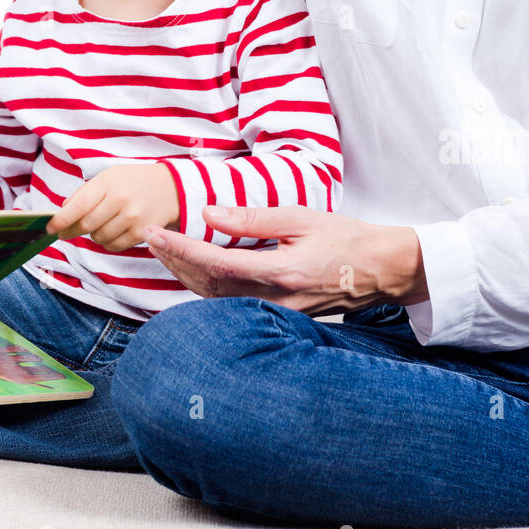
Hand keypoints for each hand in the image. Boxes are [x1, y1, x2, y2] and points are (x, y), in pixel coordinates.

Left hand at [48, 161, 180, 252]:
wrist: (170, 188)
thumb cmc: (132, 181)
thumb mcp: (108, 177)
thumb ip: (84, 193)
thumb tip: (62, 212)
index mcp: (108, 183)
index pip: (78, 206)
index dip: (61, 220)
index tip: (50, 227)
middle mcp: (120, 201)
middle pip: (85, 225)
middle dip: (72, 230)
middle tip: (65, 232)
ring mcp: (132, 218)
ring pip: (98, 238)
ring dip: (93, 235)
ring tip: (100, 223)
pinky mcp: (141, 234)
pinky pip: (113, 246)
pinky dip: (107, 242)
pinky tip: (112, 230)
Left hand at [141, 205, 428, 312]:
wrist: (379, 270)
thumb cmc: (344, 238)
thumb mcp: (300, 217)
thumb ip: (253, 218)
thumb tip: (209, 213)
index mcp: (281, 271)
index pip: (216, 263)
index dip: (181, 250)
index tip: (155, 234)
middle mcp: (275, 299)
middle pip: (209, 286)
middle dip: (175, 261)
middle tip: (150, 237)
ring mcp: (277, 312)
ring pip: (217, 299)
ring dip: (186, 275)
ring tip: (165, 251)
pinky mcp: (279, 315)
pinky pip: (231, 305)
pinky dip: (206, 286)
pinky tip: (194, 270)